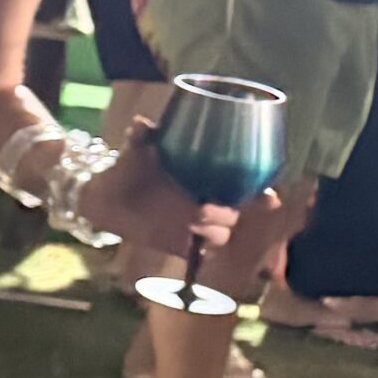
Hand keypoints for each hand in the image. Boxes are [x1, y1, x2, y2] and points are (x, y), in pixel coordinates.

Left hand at [79, 122, 247, 258]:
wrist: (106, 197)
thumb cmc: (130, 168)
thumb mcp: (136, 151)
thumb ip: (142, 138)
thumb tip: (141, 123)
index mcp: (205, 180)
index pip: (244, 189)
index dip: (262, 196)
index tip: (271, 198)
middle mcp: (207, 203)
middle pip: (235, 213)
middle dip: (225, 213)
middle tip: (200, 208)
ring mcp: (196, 225)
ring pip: (222, 234)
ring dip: (213, 230)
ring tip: (191, 221)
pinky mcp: (182, 244)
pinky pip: (204, 254)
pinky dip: (202, 252)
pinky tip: (192, 244)